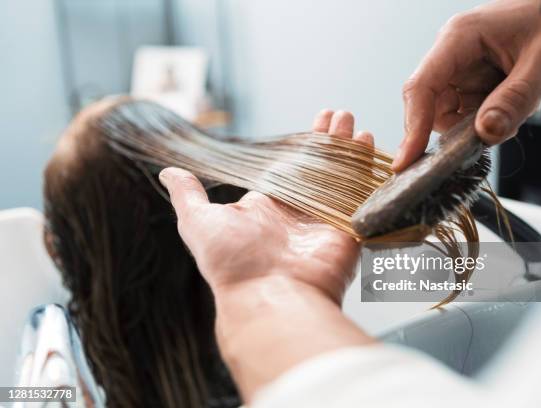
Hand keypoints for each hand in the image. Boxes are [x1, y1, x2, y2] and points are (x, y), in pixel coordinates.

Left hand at [159, 110, 372, 304]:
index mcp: (269, 207)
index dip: (305, 144)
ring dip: (349, 148)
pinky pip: (360, 195)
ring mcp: (325, 221)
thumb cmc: (231, 262)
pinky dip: (367, 170)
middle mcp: (299, 212)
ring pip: (342, 176)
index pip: (292, 167)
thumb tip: (169, 173)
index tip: (317, 120)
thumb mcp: (199, 222)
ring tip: (353, 121)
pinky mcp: (347, 229)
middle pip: (321, 167)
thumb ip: (189, 195)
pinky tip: (370, 146)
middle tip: (342, 115)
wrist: (268, 296)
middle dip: (331, 140)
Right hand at [393, 0, 540, 170]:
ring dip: (477, 125)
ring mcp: (461, 67)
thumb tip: (485, 132)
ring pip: (450, 113)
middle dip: (458, 129)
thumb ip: (515, 98)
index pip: (421, 88)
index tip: (409, 159)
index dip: (413, 127)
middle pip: (431, 106)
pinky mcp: (472, 79)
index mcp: (459, 38)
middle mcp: (452, 53)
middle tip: (492, 135)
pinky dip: (488, 119)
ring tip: (517, 110)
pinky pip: (467, 111)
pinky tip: (514, 106)